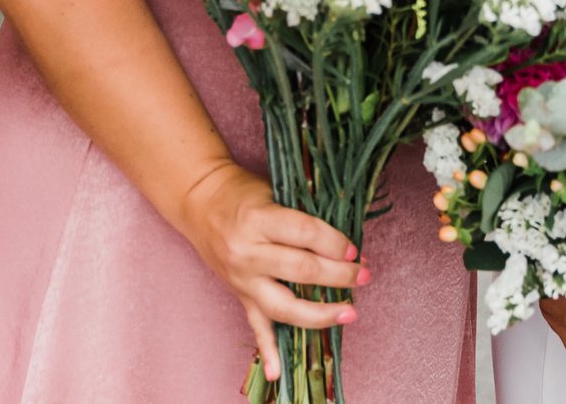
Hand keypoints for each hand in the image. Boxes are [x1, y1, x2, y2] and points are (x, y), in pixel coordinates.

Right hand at [179, 162, 360, 380]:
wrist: (202, 203)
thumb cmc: (245, 193)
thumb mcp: (276, 191)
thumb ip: (305, 215)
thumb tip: (346, 241)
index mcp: (259, 219)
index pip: (306, 234)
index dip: (335, 243)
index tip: (355, 249)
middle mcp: (248, 253)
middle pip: (301, 270)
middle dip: (338, 275)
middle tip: (363, 274)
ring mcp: (242, 279)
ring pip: (283, 305)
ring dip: (320, 312)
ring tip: (349, 312)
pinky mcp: (239, 295)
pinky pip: (255, 326)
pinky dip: (267, 351)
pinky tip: (278, 373)